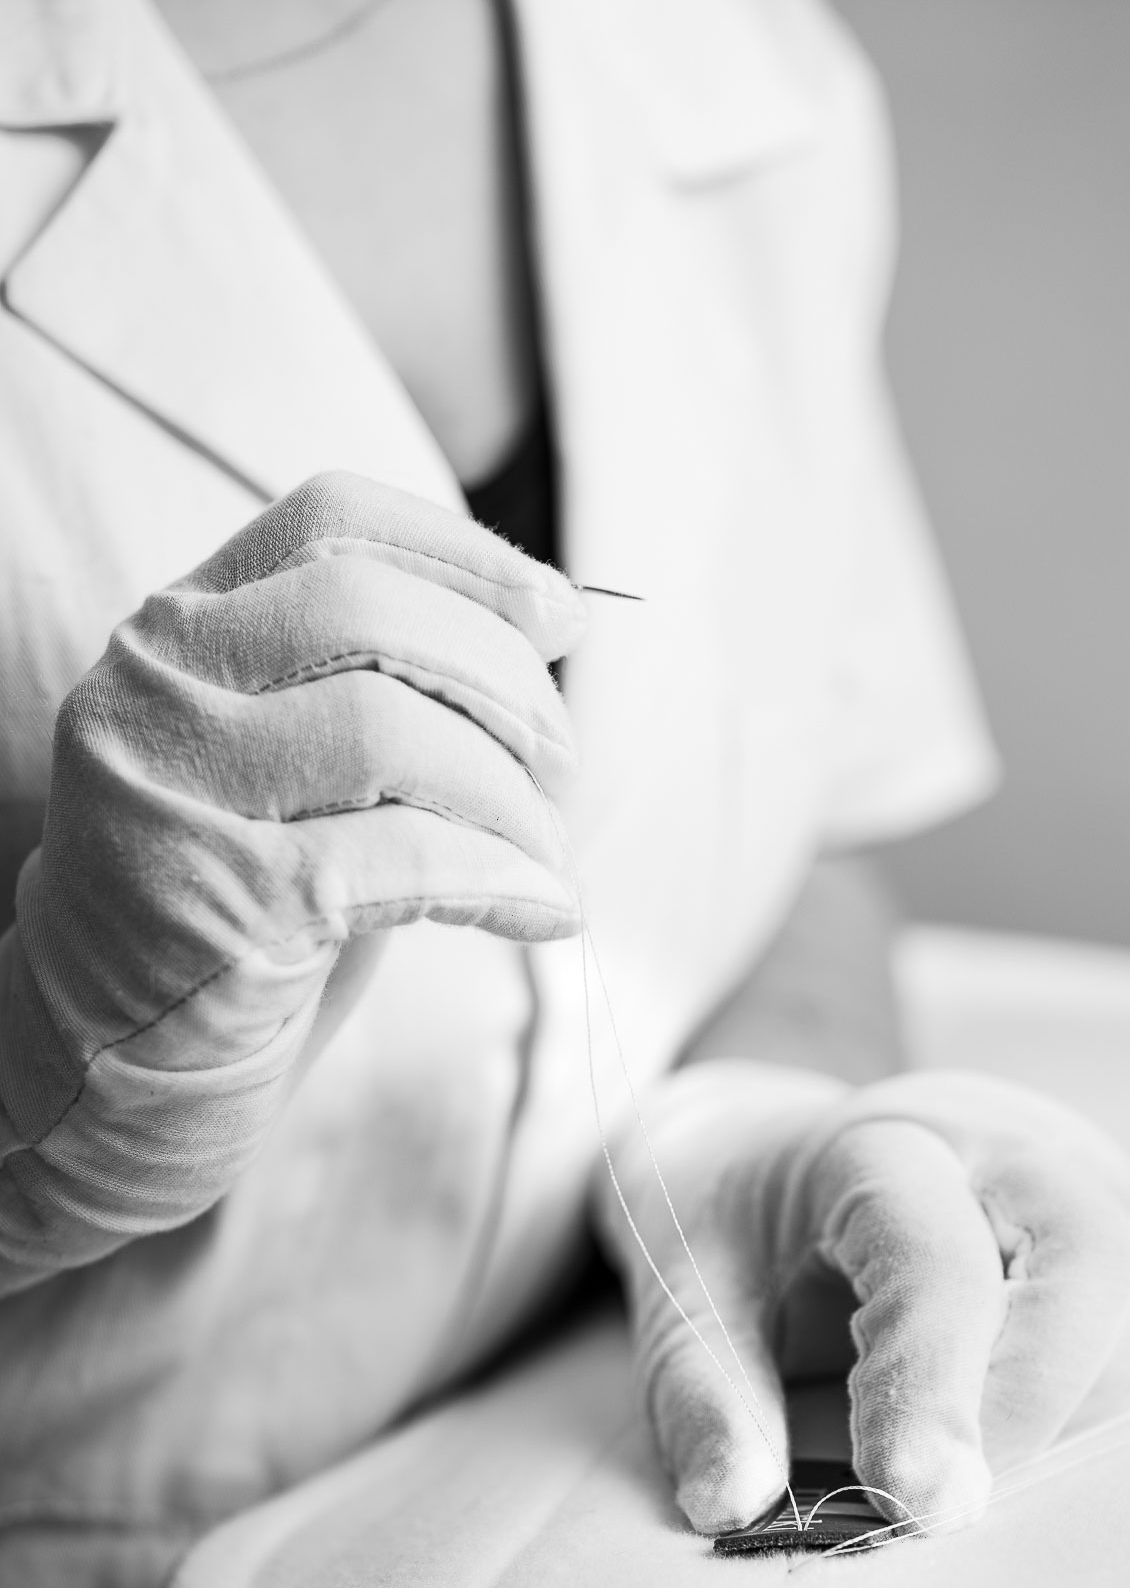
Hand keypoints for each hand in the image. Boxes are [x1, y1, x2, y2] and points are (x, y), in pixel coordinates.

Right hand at [0, 471, 583, 1283]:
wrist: (104, 1067)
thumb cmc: (237, 908)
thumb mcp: (294, 769)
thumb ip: (386, 688)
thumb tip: (555, 629)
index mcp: (179, 630)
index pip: (332, 521)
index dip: (469, 556)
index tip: (564, 619)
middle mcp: (154, 686)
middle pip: (372, 611)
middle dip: (508, 685)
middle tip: (567, 769)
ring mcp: (169, 790)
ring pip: (392, 731)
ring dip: (514, 799)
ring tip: (554, 861)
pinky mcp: (214, 899)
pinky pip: (404, 856)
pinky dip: (502, 880)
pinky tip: (546, 912)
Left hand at [594, 1061, 1129, 1533]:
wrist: (761, 1153)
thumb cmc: (726, 1230)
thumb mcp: (680, 1295)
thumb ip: (702, 1397)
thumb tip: (733, 1506)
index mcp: (868, 1146)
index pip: (933, 1258)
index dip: (933, 1387)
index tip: (917, 1504)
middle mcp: (990, 1137)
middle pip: (1097, 1254)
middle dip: (1038, 1398)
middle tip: (944, 1484)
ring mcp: (1068, 1165)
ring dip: (1077, 1395)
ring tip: (960, 1426)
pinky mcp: (1114, 1210)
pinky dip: (1101, 1381)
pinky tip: (1007, 1396)